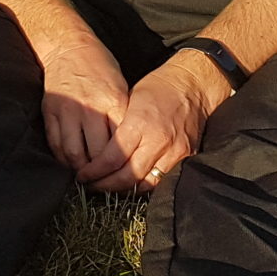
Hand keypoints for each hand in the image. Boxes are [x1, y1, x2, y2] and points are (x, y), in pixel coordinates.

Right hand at [37, 32, 128, 172]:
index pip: (120, 144)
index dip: (123, 165)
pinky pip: (55, 143)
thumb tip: (129, 149)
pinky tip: (69, 164)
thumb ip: (123, 118)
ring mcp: (67, 110)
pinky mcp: (50, 111)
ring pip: (73, 153)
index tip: (125, 178)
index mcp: (113, 102)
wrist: (67, 47)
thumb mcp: (122, 88)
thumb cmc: (100, 68)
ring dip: (80, 170)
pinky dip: (62, 158)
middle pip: (97, 153)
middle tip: (106, 185)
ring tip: (87, 178)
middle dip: (102, 174)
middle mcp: (89, 108)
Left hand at [80, 52, 226, 193]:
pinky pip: (162, 180)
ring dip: (123, 190)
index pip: (112, 158)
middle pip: (127, 176)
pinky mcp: (186, 157)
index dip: (94, 171)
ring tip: (108, 188)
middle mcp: (158, 141)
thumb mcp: (129, 98)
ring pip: (145, 183)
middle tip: (90, 186)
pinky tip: (131, 184)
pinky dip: (144, 185)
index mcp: (139, 124)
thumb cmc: (158, 87)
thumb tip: (96, 148)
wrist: (194, 86)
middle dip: (105, 185)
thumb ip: (116, 126)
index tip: (82, 174)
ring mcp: (175, 152)